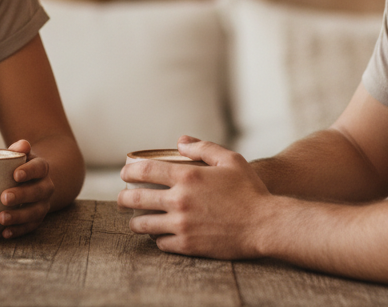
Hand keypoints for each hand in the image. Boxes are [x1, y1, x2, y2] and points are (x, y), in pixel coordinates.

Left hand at [0, 139, 54, 238]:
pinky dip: (18, 231)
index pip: (39, 168)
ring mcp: (43, 204)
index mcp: (42, 168)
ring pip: (36, 212)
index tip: (15, 175)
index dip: (29, 172)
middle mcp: (46, 187)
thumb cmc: (22, 165)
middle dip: (22, 196)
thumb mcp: (23, 155)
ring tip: (2, 218)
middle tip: (4, 197)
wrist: (38, 180)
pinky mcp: (38, 218)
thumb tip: (21, 145)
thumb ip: (20, 149)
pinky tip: (4, 233)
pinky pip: (31, 227)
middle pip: (38, 192)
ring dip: (19, 216)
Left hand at [117, 136, 271, 258]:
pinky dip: (157, 238)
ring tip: (136, 220)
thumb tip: (180, 142)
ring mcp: (181, 225)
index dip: (129, 171)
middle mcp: (179, 200)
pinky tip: (159, 234)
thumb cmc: (249, 190)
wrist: (265, 225)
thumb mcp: (230, 160)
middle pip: (135, 199)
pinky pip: (160, 243)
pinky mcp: (187, 245)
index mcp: (187, 176)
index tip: (124, 173)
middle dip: (123, 198)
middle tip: (122, 198)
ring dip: (136, 221)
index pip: (144, 171)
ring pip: (143, 224)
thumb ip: (203, 148)